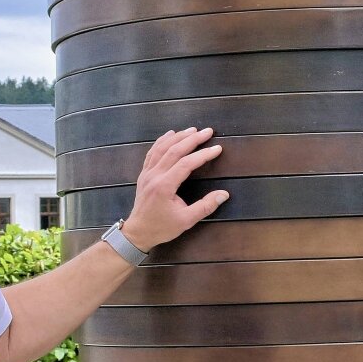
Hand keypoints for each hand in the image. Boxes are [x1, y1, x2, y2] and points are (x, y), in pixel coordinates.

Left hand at [120, 127, 228, 251]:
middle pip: (174, 151)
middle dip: (192, 139)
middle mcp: (154, 176)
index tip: (217, 148)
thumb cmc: (162, 227)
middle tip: (208, 131)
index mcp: (164, 186)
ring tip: (193, 130)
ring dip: (178, 137)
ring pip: (162, 148)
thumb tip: (224, 194)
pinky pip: (152, 152)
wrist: (138, 232)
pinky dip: (162, 141)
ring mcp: (147, 173)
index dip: (203, 155)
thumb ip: (205, 206)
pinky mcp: (143, 174)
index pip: (186, 164)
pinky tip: (170, 134)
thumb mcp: (186, 221)